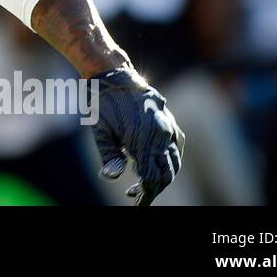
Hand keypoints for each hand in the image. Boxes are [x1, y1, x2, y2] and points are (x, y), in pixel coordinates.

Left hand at [91, 68, 184, 205]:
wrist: (113, 74)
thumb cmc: (102, 103)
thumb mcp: (100, 130)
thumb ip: (109, 155)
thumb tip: (110, 177)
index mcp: (143, 138)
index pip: (151, 177)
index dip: (144, 193)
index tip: (135, 202)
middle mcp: (161, 133)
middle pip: (166, 173)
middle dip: (154, 188)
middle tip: (137, 195)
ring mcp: (168, 126)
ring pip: (174, 161)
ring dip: (162, 175)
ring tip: (142, 182)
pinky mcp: (170, 120)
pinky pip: (176, 147)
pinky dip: (169, 159)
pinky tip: (154, 163)